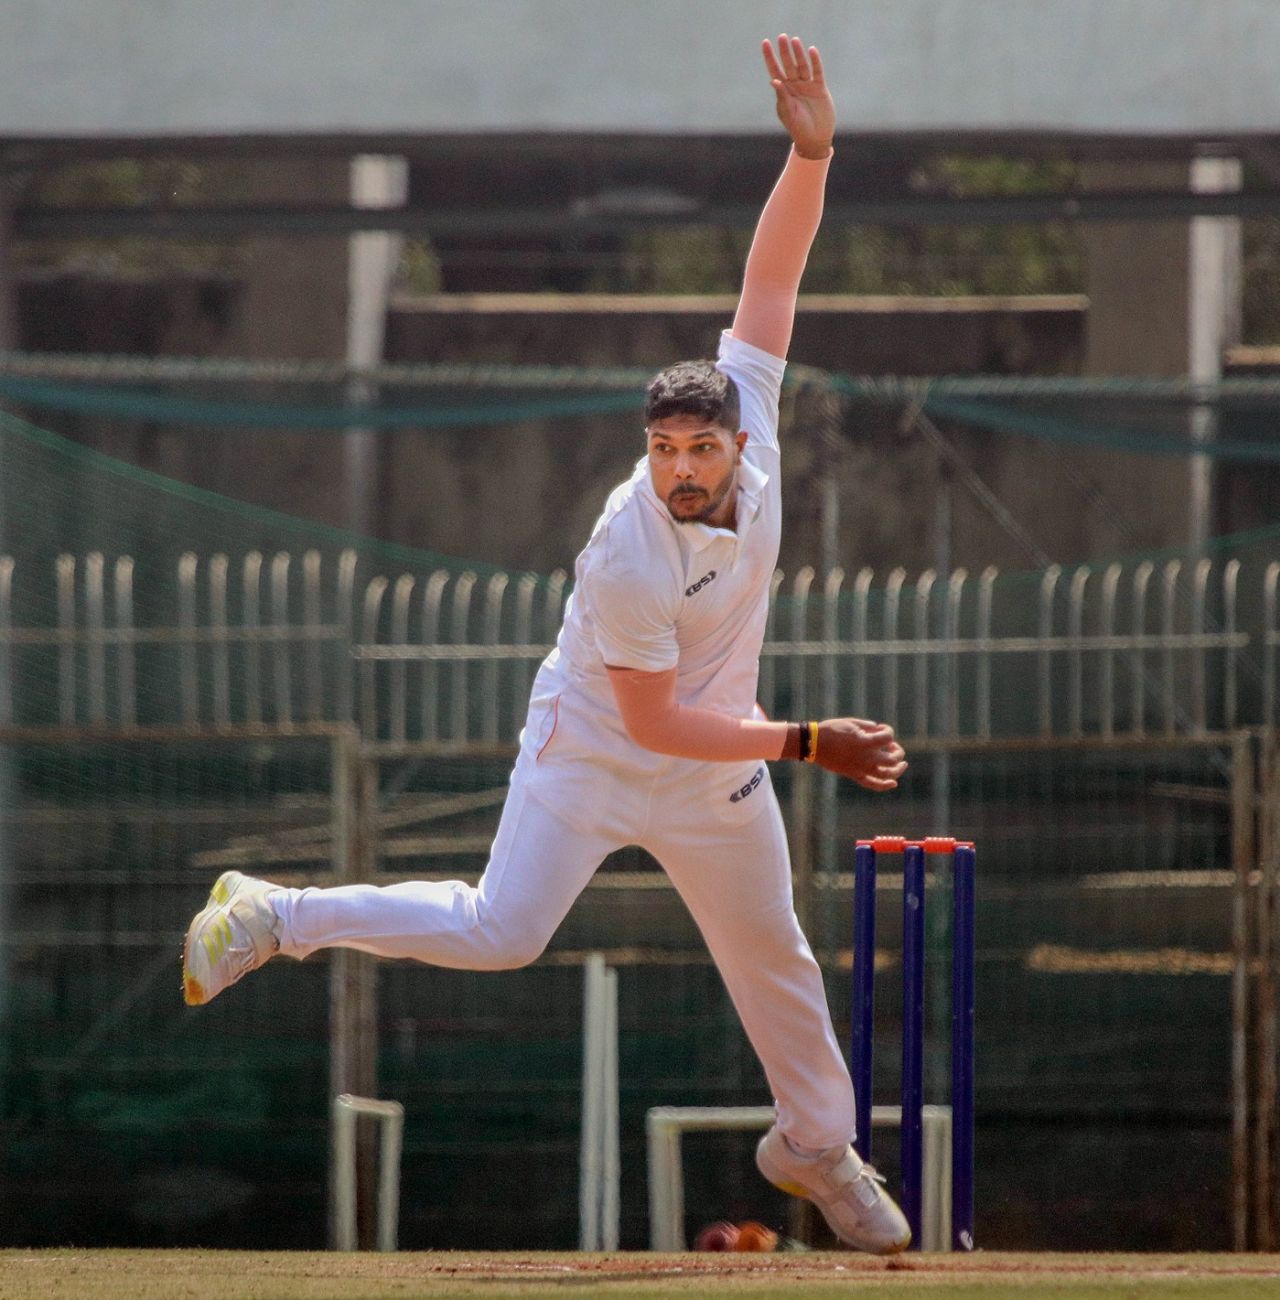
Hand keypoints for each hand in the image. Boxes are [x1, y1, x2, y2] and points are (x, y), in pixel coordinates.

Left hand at [762, 34, 834, 159]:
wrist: (815, 139)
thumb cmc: (798, 129)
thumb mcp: (788, 113)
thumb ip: (782, 96)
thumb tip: (773, 80)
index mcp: (783, 92)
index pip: (775, 70)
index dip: (770, 57)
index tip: (765, 43)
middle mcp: (794, 86)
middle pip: (788, 65)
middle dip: (785, 51)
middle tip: (781, 37)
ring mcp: (807, 86)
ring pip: (802, 66)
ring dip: (799, 53)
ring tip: (794, 40)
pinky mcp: (819, 88)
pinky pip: (816, 72)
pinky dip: (815, 61)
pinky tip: (812, 50)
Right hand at [814, 719, 906, 790]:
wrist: (814, 744)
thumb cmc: (832, 730)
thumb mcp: (852, 723)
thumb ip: (869, 727)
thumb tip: (880, 731)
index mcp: (865, 742)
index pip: (888, 738)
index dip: (888, 731)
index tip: (881, 728)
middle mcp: (866, 758)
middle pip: (893, 759)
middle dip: (897, 751)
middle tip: (893, 747)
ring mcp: (861, 768)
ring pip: (887, 774)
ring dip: (898, 770)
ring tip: (902, 764)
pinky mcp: (855, 775)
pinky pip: (872, 784)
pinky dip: (885, 786)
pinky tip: (893, 783)